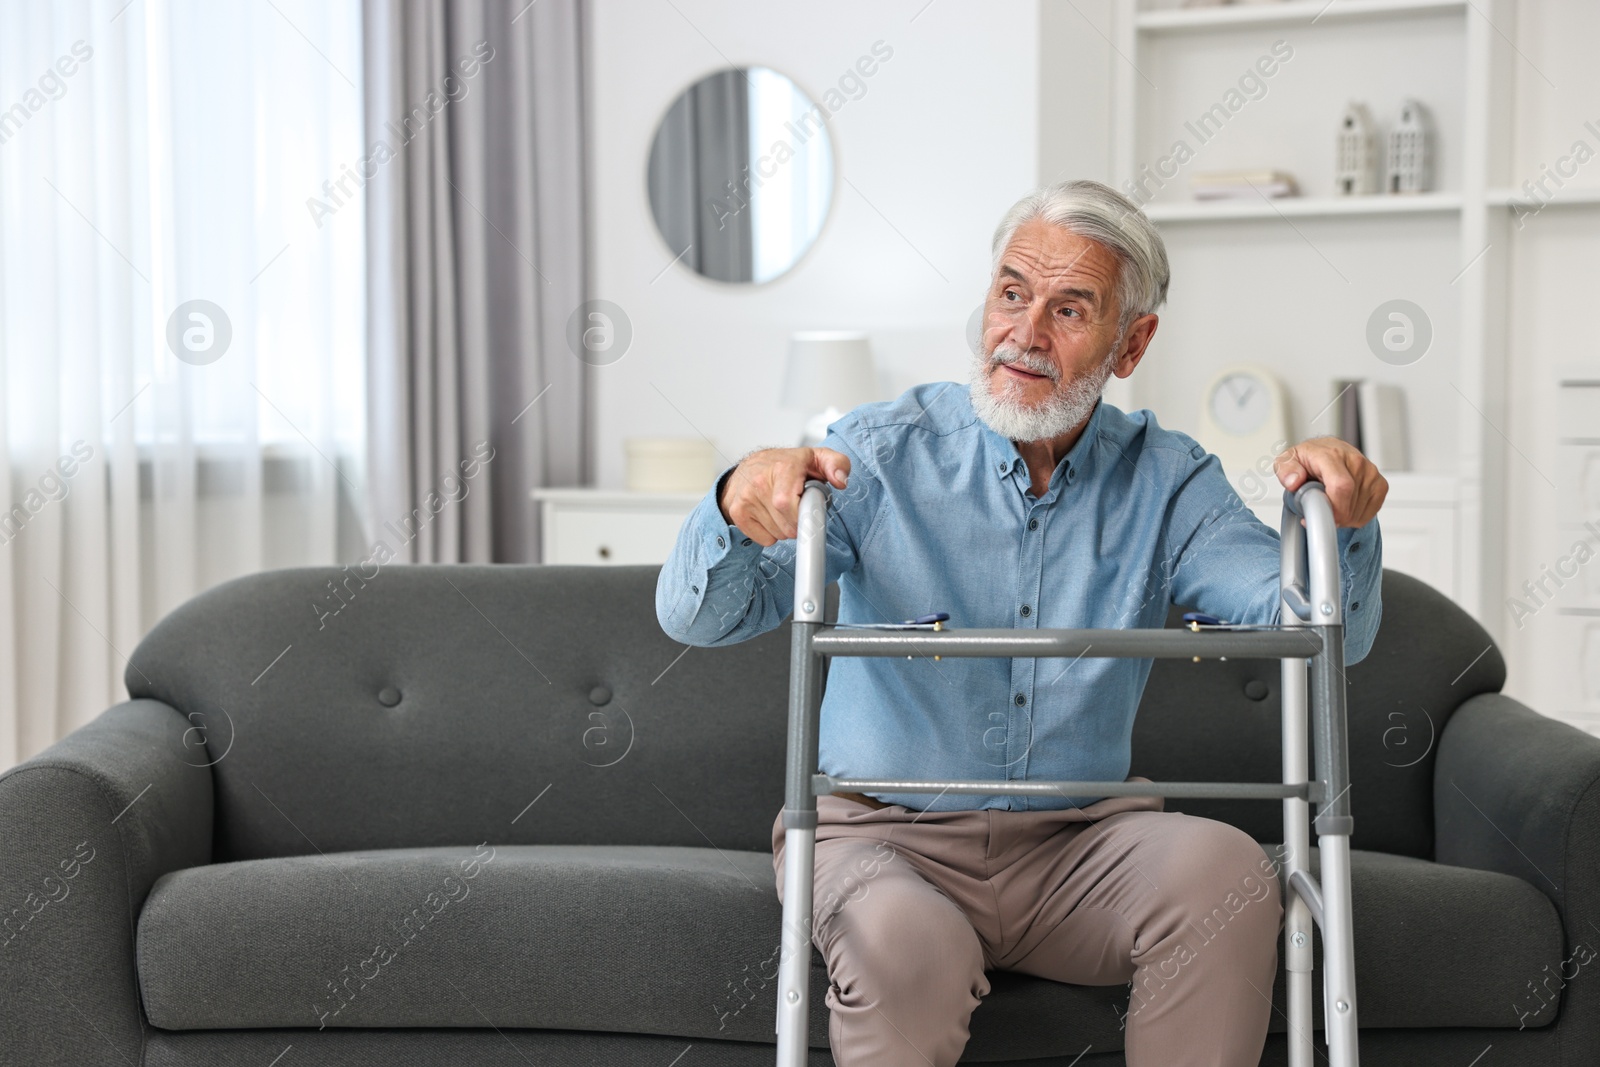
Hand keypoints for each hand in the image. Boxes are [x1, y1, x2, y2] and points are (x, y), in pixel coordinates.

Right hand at [717, 447, 850, 545]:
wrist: (748, 467)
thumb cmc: (784, 465)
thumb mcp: (816, 458)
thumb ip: (837, 464)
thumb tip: (841, 481)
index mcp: (782, 468)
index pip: (787, 503)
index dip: (803, 516)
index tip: (810, 516)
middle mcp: (760, 482)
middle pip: (787, 525)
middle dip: (799, 524)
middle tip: (799, 510)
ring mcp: (746, 498)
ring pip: (777, 534)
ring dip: (785, 529)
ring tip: (783, 511)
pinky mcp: (738, 512)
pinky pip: (764, 540)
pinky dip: (771, 535)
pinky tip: (770, 517)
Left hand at [1273, 437, 1387, 527]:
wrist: (1327, 450)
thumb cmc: (1309, 458)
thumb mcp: (1287, 460)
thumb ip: (1286, 470)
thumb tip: (1294, 482)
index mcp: (1331, 455)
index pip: (1341, 486)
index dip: (1333, 508)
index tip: (1321, 516)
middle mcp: (1355, 461)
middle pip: (1350, 503)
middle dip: (1334, 517)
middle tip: (1320, 513)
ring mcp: (1370, 472)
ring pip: (1360, 510)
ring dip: (1344, 518)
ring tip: (1331, 506)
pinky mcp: (1380, 483)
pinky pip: (1371, 511)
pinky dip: (1356, 517)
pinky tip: (1344, 508)